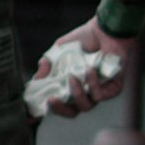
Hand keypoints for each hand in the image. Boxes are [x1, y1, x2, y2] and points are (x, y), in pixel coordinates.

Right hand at [24, 29, 138, 118]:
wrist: (105, 29)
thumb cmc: (83, 40)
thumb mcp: (58, 51)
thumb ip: (47, 65)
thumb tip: (36, 81)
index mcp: (70, 86)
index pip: (58, 104)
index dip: (46, 110)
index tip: (32, 114)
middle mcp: (84, 92)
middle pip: (71, 112)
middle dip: (60, 109)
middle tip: (51, 99)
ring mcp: (98, 92)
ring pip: (86, 106)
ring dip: (77, 94)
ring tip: (73, 77)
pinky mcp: (113, 89)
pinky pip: (100, 96)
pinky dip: (93, 84)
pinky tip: (90, 70)